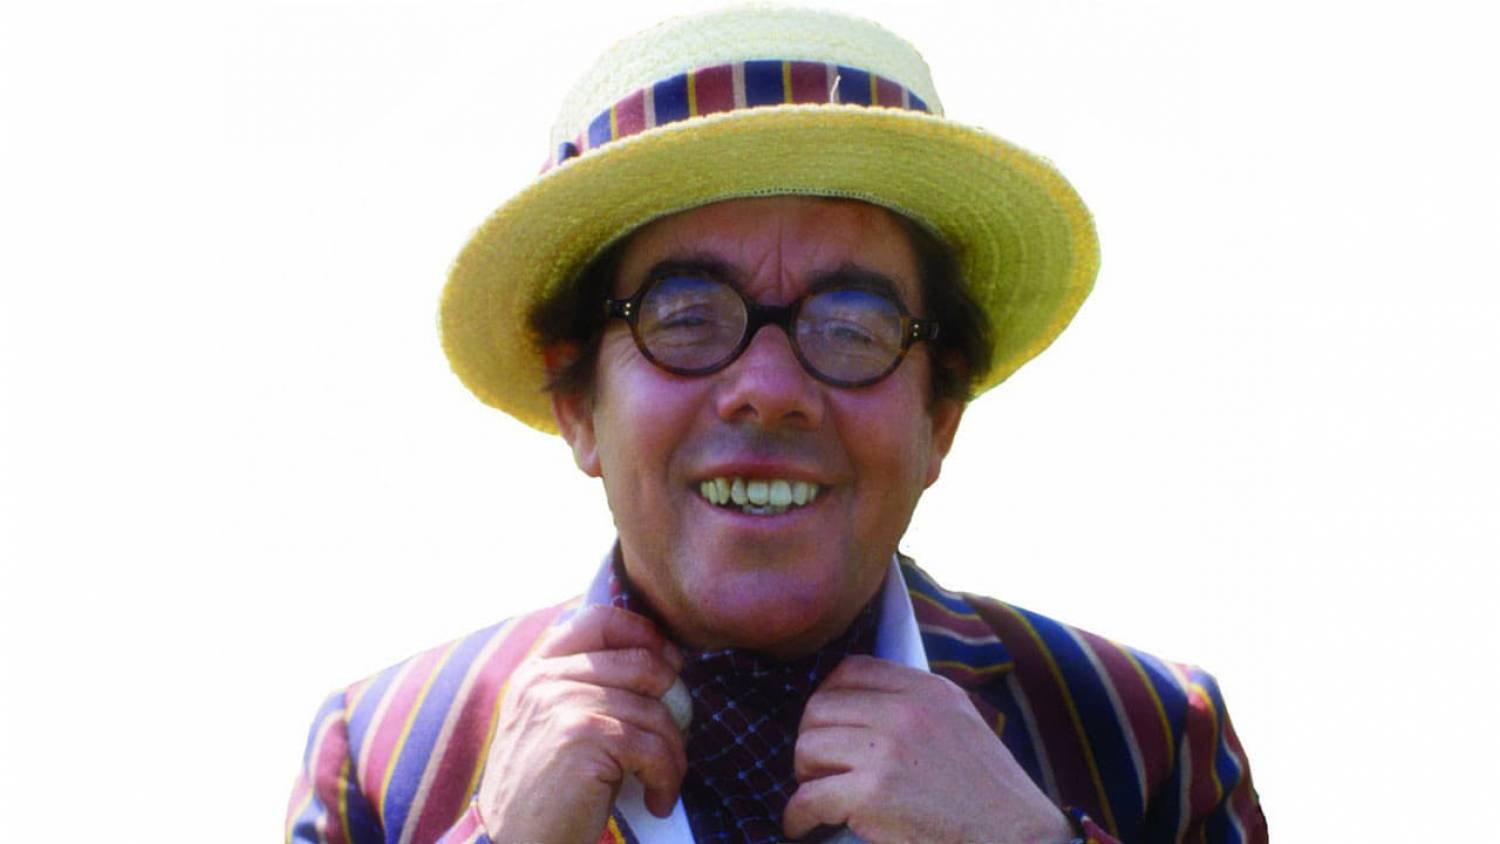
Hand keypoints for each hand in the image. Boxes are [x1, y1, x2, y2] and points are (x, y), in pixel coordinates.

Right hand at [476, 605, 686, 843]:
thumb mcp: (552, 725)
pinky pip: (654, 747)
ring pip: (656, 711)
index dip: (645, 634)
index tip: (670, 664)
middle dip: (673, 705)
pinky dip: (667, 778)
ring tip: (662, 783)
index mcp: (537, 670)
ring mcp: (563, 704)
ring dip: (673, 755)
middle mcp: (546, 680)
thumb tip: (660, 661)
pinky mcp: (583, 736)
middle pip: (643, 664)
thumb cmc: (543, 793)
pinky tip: (656, 801)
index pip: (599, 619)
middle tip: (671, 742)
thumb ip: (584, 688)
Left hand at [784, 655, 1074, 843]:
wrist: (1018, 841)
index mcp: (927, 690)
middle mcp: (906, 711)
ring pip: (807, 749)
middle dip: (811, 740)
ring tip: (816, 797)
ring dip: (805, 778)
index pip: (851, 671)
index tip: (826, 727)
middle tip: (817, 770)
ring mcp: (887, 751)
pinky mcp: (871, 794)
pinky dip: (798, 817)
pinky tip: (805, 827)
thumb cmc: (990, 796)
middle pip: (819, 708)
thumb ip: (917, 707)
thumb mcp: (961, 726)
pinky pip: (808, 797)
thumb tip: (860, 707)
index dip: (828, 699)